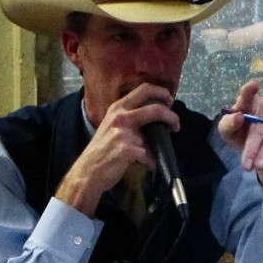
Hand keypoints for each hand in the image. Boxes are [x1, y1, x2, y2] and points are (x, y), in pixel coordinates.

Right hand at [55, 83, 178, 215]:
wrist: (87, 173)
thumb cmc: (101, 150)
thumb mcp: (111, 125)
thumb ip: (129, 117)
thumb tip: (155, 117)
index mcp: (118, 108)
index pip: (145, 89)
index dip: (162, 92)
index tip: (169, 101)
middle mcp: (120, 116)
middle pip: (156, 109)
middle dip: (171, 116)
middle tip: (176, 124)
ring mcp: (124, 133)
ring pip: (155, 135)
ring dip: (159, 145)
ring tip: (156, 152)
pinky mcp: (127, 149)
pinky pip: (149, 155)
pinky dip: (151, 162)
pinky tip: (147, 165)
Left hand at [217, 80, 262, 190]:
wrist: (256, 148)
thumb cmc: (239, 133)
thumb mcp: (227, 132)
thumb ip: (228, 124)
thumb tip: (238, 117)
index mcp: (247, 103)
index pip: (247, 95)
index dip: (250, 90)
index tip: (254, 86)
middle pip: (261, 122)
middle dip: (253, 145)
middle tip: (247, 166)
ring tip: (260, 167)